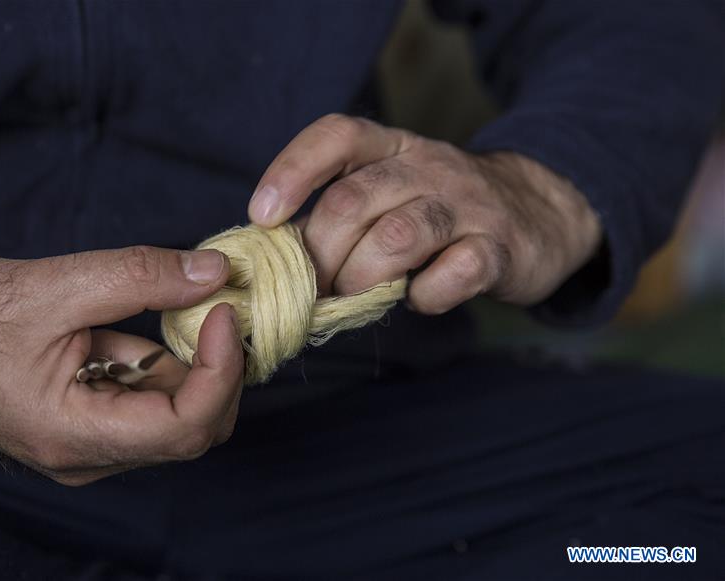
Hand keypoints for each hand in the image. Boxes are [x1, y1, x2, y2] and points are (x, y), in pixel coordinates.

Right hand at [0, 247, 242, 485]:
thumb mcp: (52, 286)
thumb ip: (139, 277)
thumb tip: (213, 271)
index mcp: (75, 435)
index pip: (186, 427)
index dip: (222, 369)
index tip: (225, 310)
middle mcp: (87, 455)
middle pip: (190, 429)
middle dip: (219, 368)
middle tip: (222, 306)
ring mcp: (87, 444)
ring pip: (172, 415)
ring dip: (193, 361)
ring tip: (193, 305)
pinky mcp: (85, 423)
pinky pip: (143, 401)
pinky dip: (161, 361)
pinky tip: (150, 322)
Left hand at [248, 114, 601, 312]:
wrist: (543, 212)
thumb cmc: (443, 211)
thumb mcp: (394, 191)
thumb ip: (344, 215)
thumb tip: (281, 260)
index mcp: (393, 147)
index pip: (337, 135)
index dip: (292, 170)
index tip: (262, 216)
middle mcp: (428, 166)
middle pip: (352, 201)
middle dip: (320, 255)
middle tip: (315, 288)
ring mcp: (467, 206)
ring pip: (398, 236)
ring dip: (361, 277)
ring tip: (356, 295)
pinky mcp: (499, 248)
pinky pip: (453, 274)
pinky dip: (424, 297)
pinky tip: (419, 298)